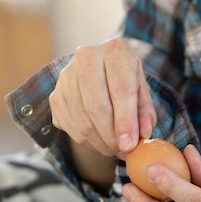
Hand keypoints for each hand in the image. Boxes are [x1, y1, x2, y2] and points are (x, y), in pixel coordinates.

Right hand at [49, 38, 156, 158]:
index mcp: (114, 51)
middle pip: (97, 107)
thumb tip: (142, 134)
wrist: (99, 70)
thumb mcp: (142, 90)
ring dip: (101, 143)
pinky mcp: (55, 96)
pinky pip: (71, 128)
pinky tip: (100, 141)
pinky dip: (88, 142)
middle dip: (111, 136)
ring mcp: (65, 77)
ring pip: (83, 122)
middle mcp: (85, 57)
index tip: (130, 144)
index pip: (120, 90)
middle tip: (124, 151)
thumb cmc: (124, 80)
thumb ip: (145, 112)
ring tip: (115, 148)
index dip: (126, 121)